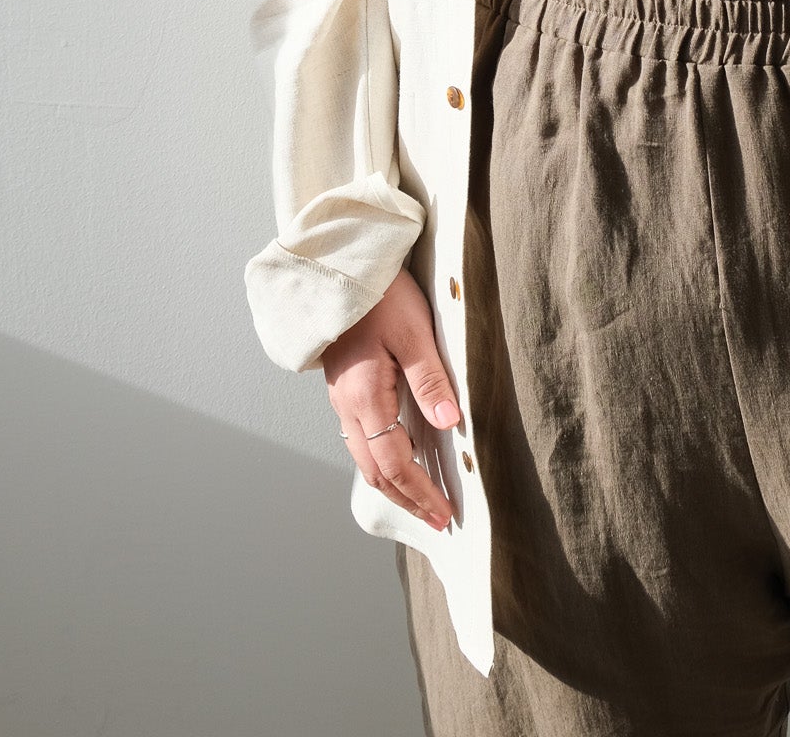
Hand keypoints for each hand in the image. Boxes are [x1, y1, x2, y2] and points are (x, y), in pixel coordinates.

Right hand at [324, 268, 461, 531]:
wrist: (339, 271)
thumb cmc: (380, 297)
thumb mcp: (413, 333)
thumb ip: (430, 379)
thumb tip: (450, 423)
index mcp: (365, 398)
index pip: (394, 463)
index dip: (420, 492)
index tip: (443, 512)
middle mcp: (348, 407)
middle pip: (376, 471)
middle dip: (407, 498)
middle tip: (436, 517)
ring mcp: (342, 401)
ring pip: (365, 459)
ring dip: (393, 484)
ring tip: (421, 498)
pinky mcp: (344, 390)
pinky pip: (360, 439)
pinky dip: (381, 461)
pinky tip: (398, 460)